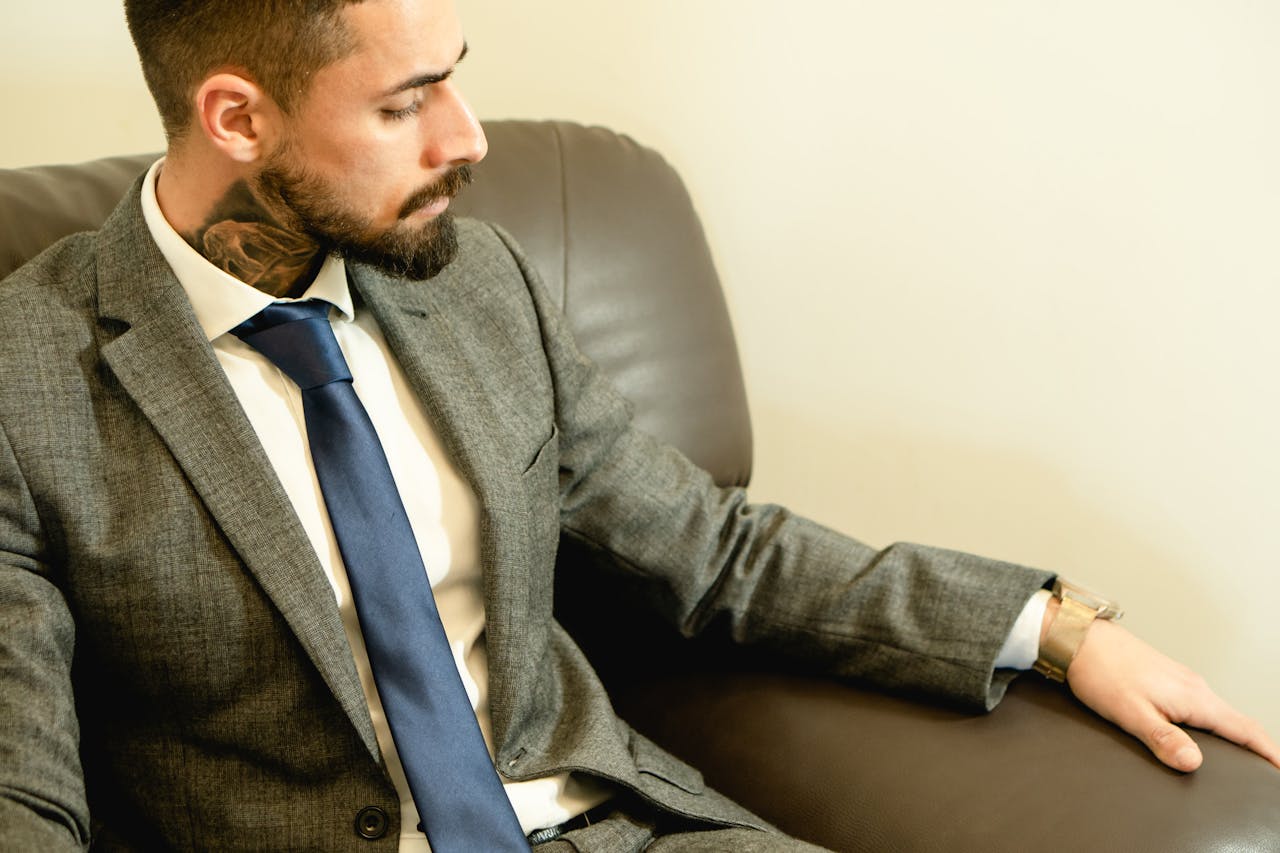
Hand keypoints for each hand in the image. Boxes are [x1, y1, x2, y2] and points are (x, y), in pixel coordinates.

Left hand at [1062, 613, 1279, 771]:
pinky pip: (1200, 704)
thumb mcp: (1131, 713)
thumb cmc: (1101, 672)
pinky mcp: (1166, 678)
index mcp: (1193, 697)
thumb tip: (1195, 763)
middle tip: (1267, 770)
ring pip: (1218, 712)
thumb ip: (1163, 739)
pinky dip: (1213, 722)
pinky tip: (1203, 733)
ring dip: (1234, 734)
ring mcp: (1181, 680)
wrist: (1078, 638)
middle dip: (1256, 746)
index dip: (1268, 751)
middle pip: (1236, 721)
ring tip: (1244, 758)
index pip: (1243, 728)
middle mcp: (1193, 686)